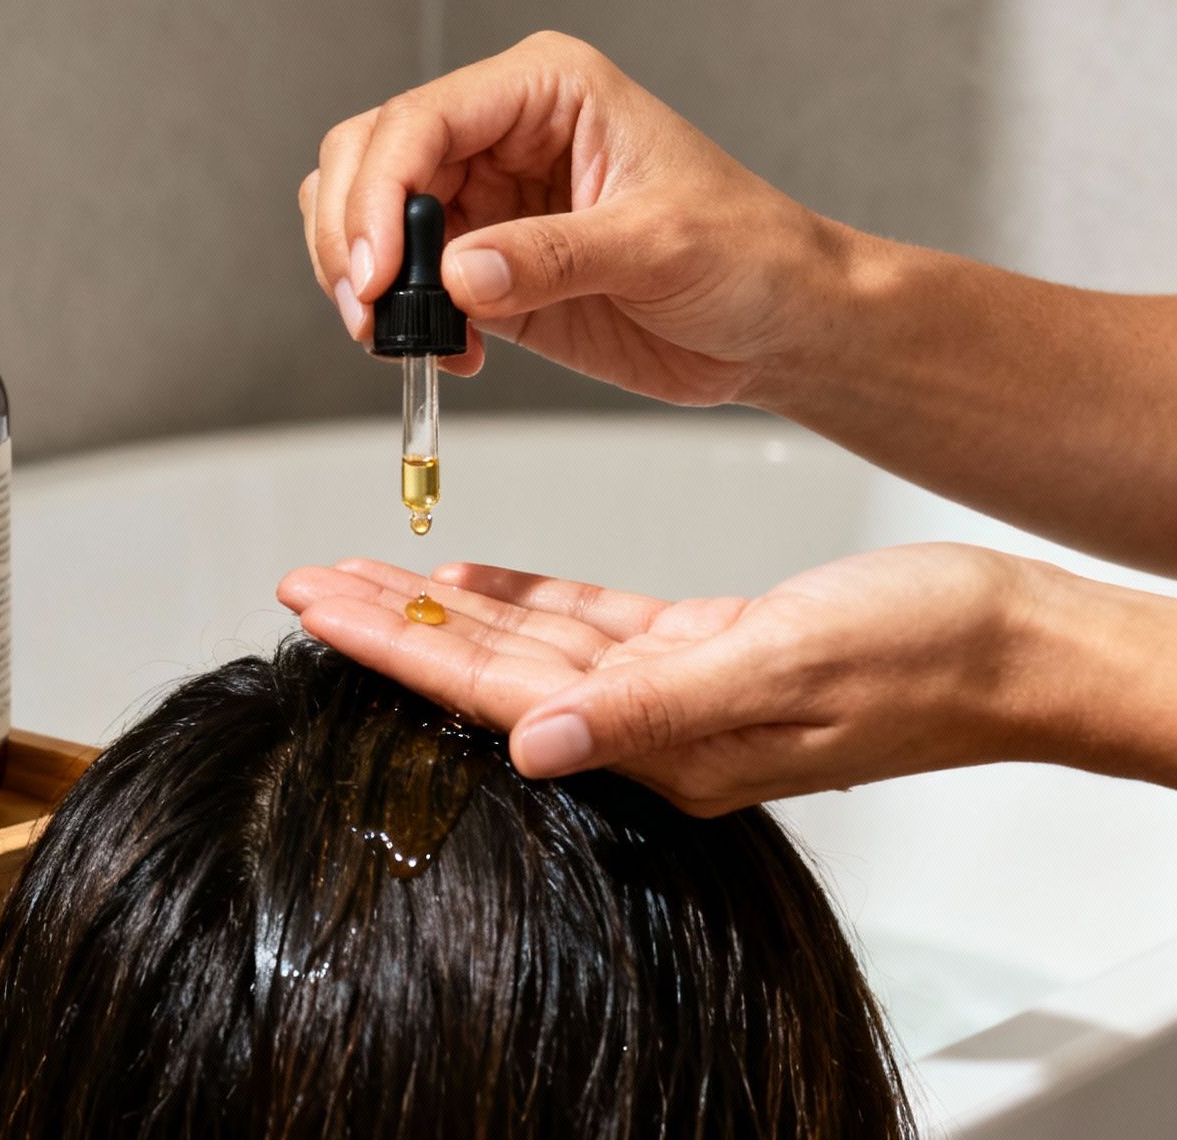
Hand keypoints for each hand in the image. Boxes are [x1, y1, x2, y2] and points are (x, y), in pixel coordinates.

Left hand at [277, 545, 1101, 815]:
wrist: (1013, 646)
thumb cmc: (920, 660)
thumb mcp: (780, 671)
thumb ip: (651, 712)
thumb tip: (532, 745)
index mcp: (661, 742)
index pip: (494, 693)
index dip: (399, 649)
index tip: (319, 612)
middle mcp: (652, 723)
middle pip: (489, 667)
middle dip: (392, 623)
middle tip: (307, 582)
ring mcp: (675, 687)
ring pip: (528, 639)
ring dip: (443, 606)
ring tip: (362, 575)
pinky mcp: (703, 646)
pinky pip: (588, 622)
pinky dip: (527, 596)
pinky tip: (471, 579)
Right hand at [298, 31, 852, 402]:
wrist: (778, 325)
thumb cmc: (749, 255)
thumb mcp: (659, 245)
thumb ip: (553, 256)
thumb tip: (460, 275)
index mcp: (545, 92)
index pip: (421, 121)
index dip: (380, 195)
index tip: (378, 272)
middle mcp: (502, 136)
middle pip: (368, 157)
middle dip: (353, 235)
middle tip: (371, 310)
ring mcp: (485, 203)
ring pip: (367, 217)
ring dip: (363, 280)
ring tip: (405, 336)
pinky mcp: (481, 269)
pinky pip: (405, 286)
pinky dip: (402, 323)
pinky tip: (454, 351)